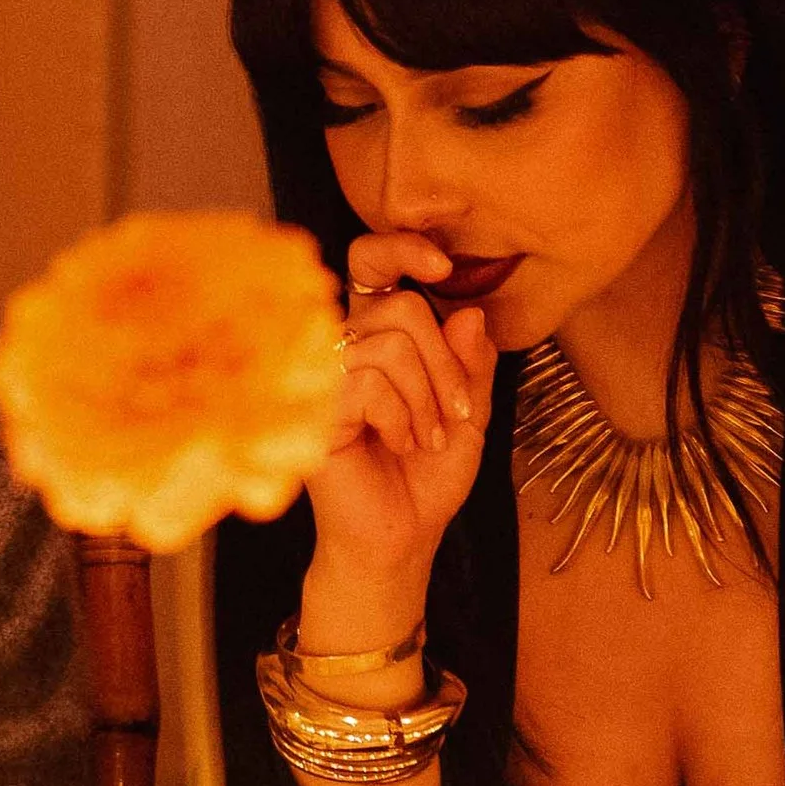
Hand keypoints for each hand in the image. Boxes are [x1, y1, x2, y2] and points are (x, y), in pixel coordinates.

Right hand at [303, 234, 490, 634]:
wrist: (401, 538)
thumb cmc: (425, 476)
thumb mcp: (469, 413)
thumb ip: (471, 363)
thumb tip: (469, 312)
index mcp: (376, 335)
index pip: (371, 262)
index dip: (402, 248)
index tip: (443, 267)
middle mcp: (343, 346)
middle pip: (403, 308)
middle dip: (447, 365)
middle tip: (457, 416)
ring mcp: (322, 376)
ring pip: (391, 345)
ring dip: (428, 400)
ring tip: (428, 439)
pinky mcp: (313, 409)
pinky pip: (369, 381)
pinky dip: (402, 417)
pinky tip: (399, 444)